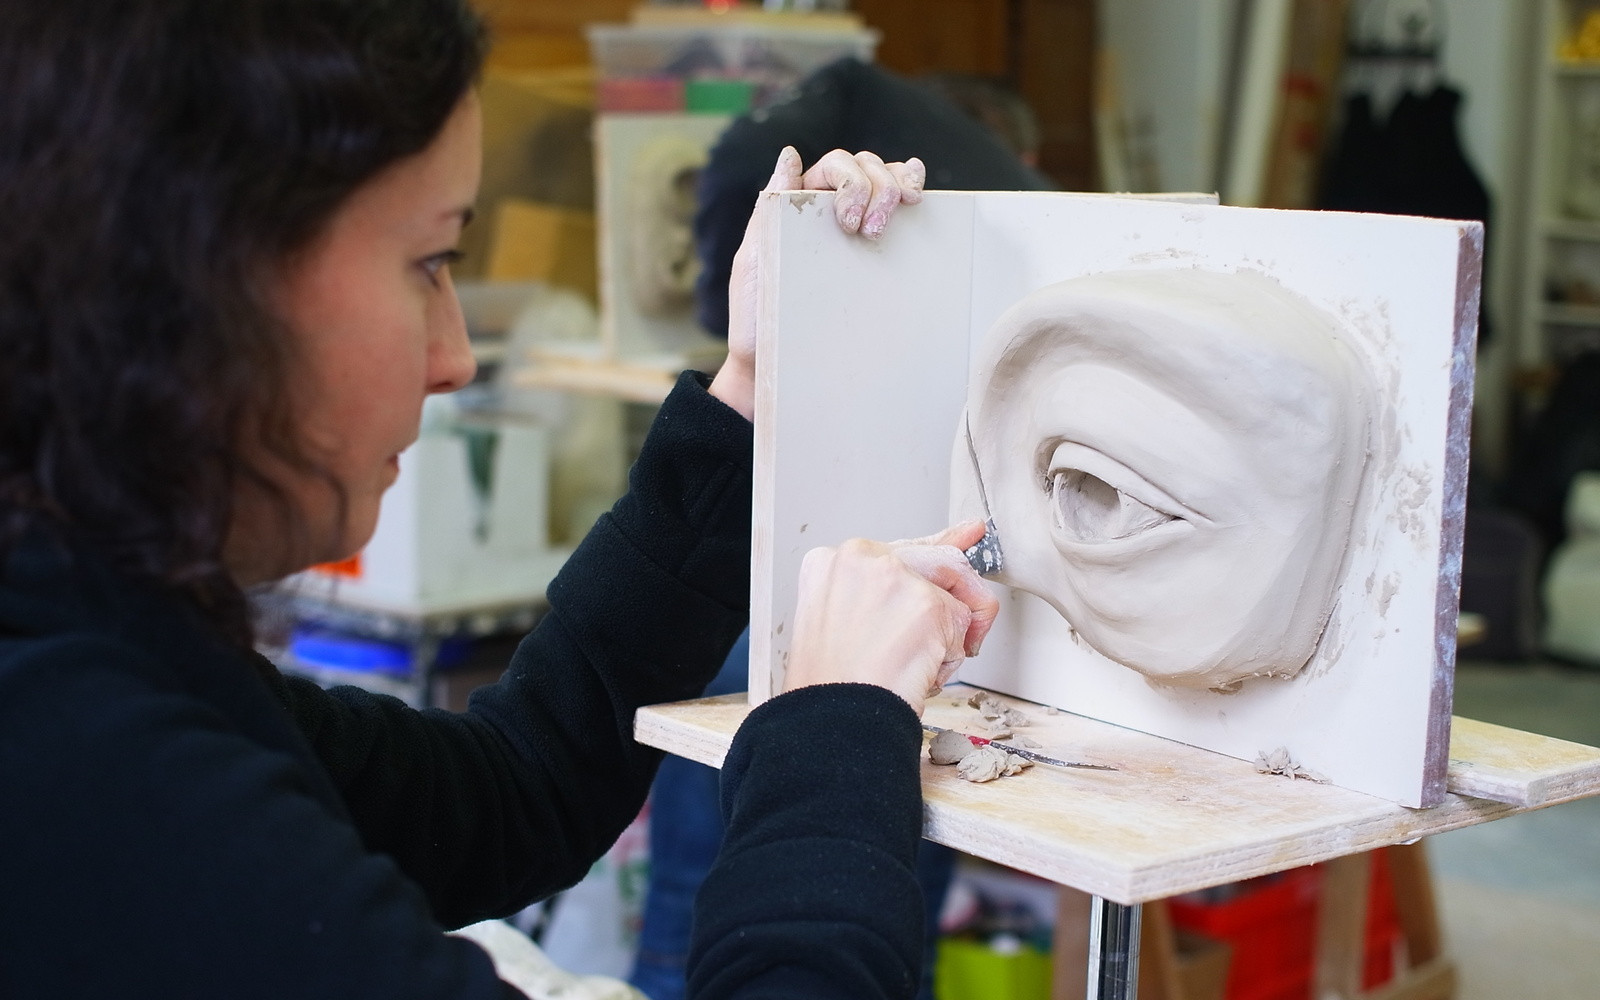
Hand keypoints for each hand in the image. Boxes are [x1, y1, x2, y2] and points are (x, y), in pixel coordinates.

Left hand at [709, 147, 926, 420]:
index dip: (850, 182)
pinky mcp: (878, 252)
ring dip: (897, 184)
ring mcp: (855, 226)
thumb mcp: (754, 260)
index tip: (850, 224)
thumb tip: (790, 155)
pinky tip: (918, 196)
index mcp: (798, 205)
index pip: (833, 167)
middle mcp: (828, 209)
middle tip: (873, 232)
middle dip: (877, 187)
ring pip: (885, 178)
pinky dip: (911, 185)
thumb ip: (769, 209)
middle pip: (865, 167)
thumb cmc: (759, 318)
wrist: (775, 366)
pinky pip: (899, 207)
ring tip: (903, 212)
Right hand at [784, 520, 998, 714]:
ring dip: (949, 636)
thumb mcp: (850, 621)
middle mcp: (859, 558)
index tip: (965, 539)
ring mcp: (894, 577)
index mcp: (830, 563)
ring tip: (916, 666)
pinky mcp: (925, 604)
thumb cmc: (835, 684)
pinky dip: (949, 657)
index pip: (899, 549)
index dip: (935, 558)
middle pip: (939, 559)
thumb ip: (897, 585)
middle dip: (963, 593)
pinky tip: (919, 673)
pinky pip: (962, 625)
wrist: (831, 721)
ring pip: (954, 595)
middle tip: (972, 621)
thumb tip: (961, 539)